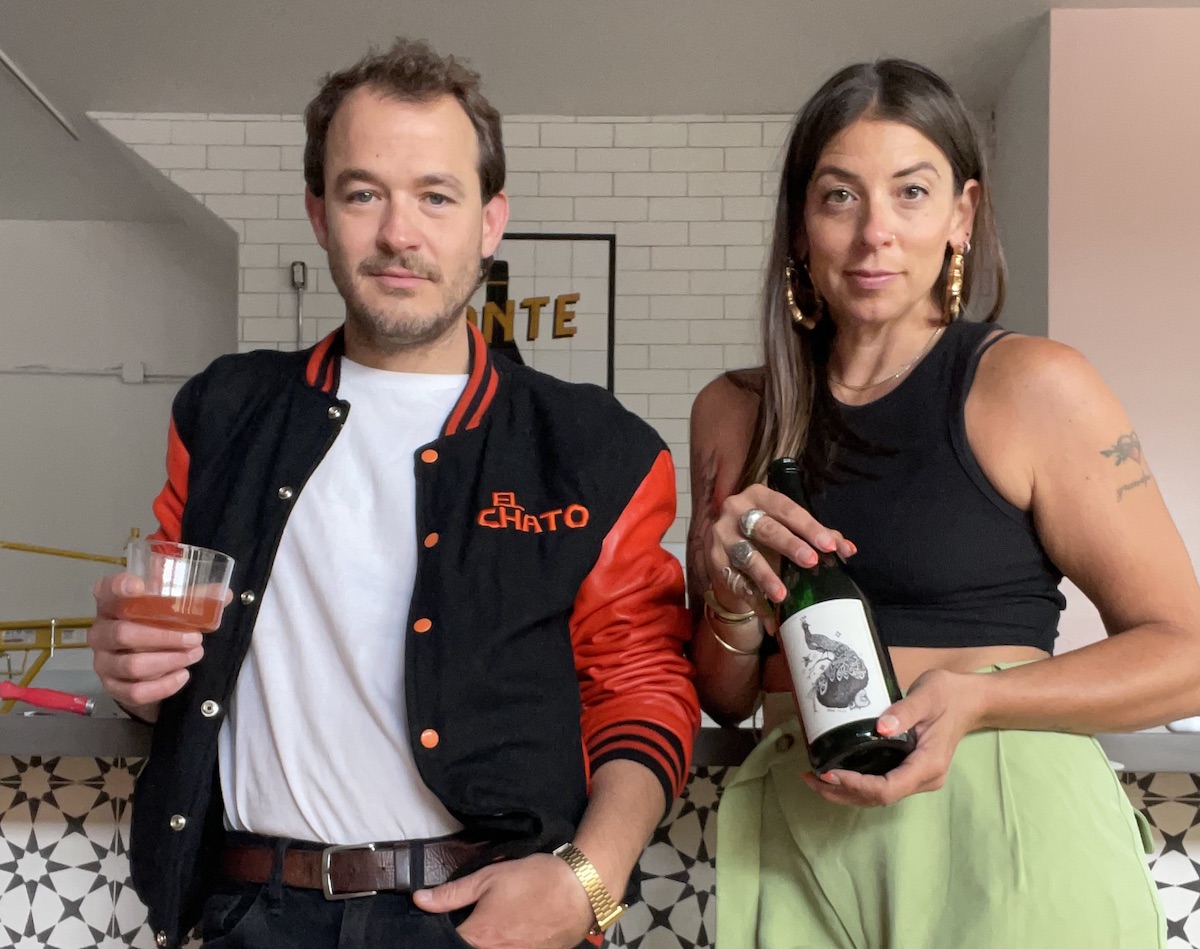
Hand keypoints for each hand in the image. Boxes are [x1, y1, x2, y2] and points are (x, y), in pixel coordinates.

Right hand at [89, 573, 204, 718]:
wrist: (143, 668)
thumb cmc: (156, 627)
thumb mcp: (172, 610)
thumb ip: (196, 599)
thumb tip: (224, 594)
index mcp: (112, 604)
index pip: (105, 589)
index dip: (119, 586)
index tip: (140, 587)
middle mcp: (101, 631)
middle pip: (123, 633)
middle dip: (165, 637)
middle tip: (195, 638)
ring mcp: (103, 661)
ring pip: (132, 665)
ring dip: (169, 661)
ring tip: (195, 654)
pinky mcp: (112, 687)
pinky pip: (136, 691)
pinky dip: (164, 685)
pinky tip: (183, 676)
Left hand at [413, 853, 593, 948]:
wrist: (579, 889)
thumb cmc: (535, 880)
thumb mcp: (488, 878)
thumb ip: (451, 893)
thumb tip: (419, 900)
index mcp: (479, 936)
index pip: (447, 943)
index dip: (445, 931)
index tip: (452, 921)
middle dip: (469, 938)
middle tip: (481, 920)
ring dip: (490, 942)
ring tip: (501, 924)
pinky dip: (509, 945)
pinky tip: (515, 932)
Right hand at [708, 483, 854, 611]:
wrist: (730, 551)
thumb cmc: (767, 536)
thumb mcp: (790, 529)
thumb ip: (818, 536)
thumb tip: (849, 549)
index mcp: (759, 496)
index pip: (787, 509)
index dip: (809, 527)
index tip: (829, 545)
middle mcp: (736, 510)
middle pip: (764, 528)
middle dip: (788, 545)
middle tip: (810, 561)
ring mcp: (722, 535)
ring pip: (746, 555)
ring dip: (765, 576)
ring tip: (782, 595)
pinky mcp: (713, 559)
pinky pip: (733, 579)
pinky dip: (751, 596)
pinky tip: (766, 609)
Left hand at [801, 668, 984, 806]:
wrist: (970, 701)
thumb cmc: (949, 695)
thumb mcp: (928, 695)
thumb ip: (905, 711)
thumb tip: (881, 727)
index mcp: (928, 765)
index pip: (887, 788)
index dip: (857, 785)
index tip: (830, 773)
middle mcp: (924, 778)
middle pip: (878, 798)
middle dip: (842, 792)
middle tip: (810, 778)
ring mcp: (918, 778)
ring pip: (878, 797)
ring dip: (845, 792)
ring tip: (814, 779)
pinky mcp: (910, 771)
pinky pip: (881, 786)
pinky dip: (856, 784)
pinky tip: (836, 774)